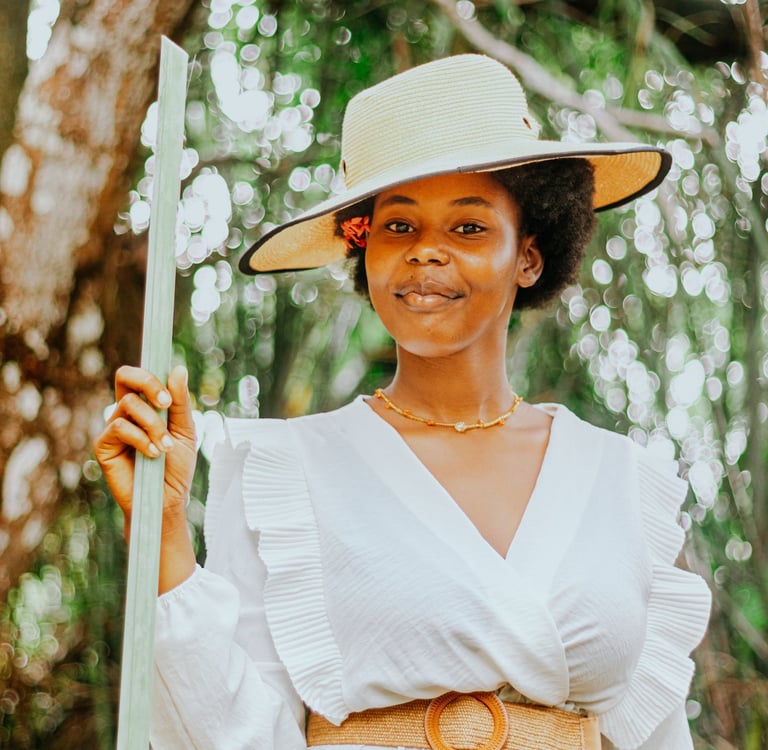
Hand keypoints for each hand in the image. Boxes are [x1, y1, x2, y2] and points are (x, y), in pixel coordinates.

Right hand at [94, 364, 196, 537]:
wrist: (167, 500)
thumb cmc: (176, 466)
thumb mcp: (185, 430)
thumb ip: (180, 402)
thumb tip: (177, 368)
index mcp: (147, 406)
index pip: (141, 376)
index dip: (152, 374)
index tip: (171, 394)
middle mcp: (127, 413)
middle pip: (124, 375)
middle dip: (148, 383)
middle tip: (166, 404)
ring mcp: (114, 428)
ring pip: (129, 405)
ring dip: (153, 424)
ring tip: (165, 447)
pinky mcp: (103, 446)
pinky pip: (119, 427)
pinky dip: (141, 439)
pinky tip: (152, 454)